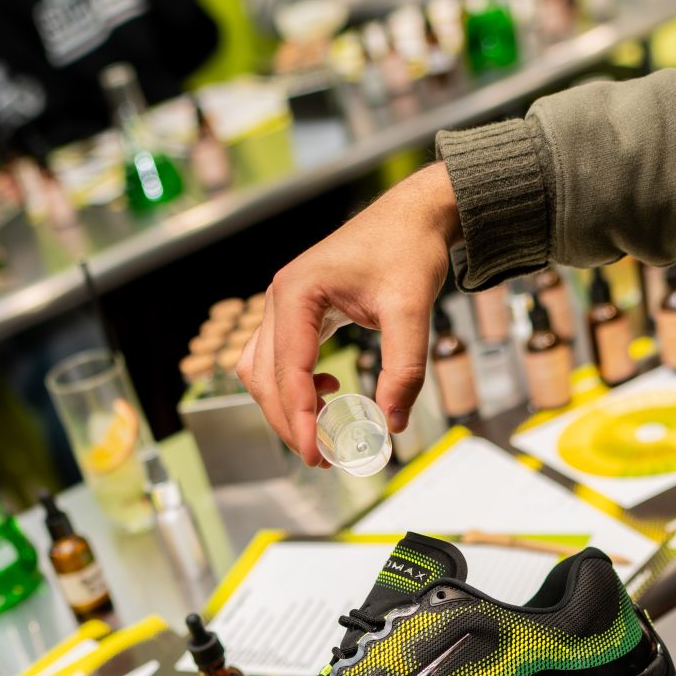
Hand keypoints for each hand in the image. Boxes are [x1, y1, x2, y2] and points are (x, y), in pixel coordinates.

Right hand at [236, 162, 461, 464]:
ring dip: (285, 407)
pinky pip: (278, 360)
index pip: (288, 370)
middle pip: (264, 377)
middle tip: (320, 458)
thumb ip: (404, 368)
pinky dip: (293, 387)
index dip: (297, 418)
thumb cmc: (408, 250)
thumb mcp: (413, 310)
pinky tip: (329, 394)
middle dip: (288, 421)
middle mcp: (279, 298)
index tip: (314, 454)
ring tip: (321, 434)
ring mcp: (283, 306)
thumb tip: (392, 421)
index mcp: (298, 293)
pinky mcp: (296, 313)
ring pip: (262, 371)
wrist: (413, 217)